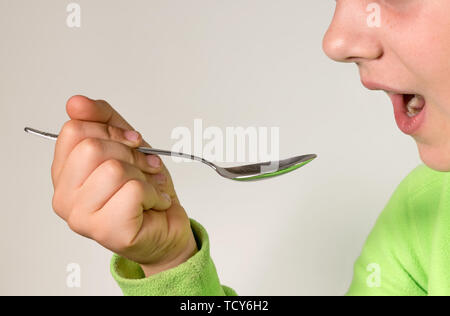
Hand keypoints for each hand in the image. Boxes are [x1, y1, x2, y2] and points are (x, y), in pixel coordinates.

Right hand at [51, 95, 197, 276]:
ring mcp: (81, 217)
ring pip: (114, 170)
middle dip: (130, 154)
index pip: (74, 130)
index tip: (132, 142)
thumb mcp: (126, 145)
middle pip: (92, 148)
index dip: (111, 131)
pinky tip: (154, 204)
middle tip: (144, 168)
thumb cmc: (145, 189)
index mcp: (64, 173)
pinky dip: (154, 193)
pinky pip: (133, 191)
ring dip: (144, 176)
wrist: (168, 226)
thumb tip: (75, 103)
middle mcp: (64, 197)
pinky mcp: (105, 230)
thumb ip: (103, 120)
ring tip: (149, 189)